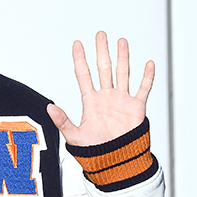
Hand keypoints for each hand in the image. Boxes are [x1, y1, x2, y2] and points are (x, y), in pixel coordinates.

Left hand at [46, 31, 154, 146]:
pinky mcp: (136, 107)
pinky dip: (147, 76)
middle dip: (102, 51)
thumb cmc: (94, 153)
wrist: (114, 162)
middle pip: (104, 68)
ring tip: (121, 41)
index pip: (84, 75)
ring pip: (122, 73)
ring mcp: (121, 100)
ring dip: (122, 57)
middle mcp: (106, 97)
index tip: (77, 44)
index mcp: (90, 102)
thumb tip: (49, 107)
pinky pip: (143, 88)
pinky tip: (148, 63)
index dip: (80, 59)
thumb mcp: (74, 136)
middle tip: (100, 34)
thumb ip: (62, 121)